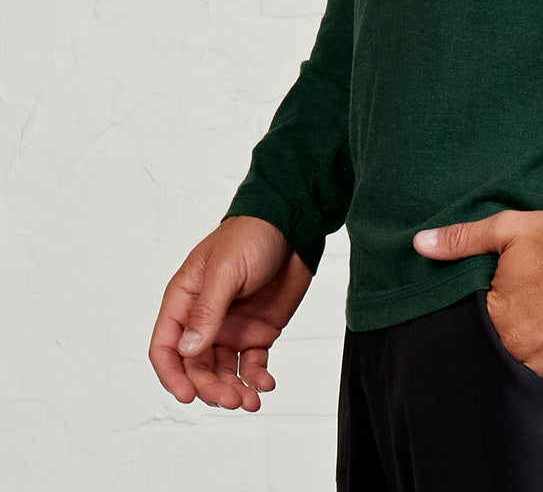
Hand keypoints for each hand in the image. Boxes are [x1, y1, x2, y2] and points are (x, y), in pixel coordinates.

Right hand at [148, 216, 313, 410]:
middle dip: (209, 388)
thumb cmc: (252, 234)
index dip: (171, 375)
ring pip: (221, 372)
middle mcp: (204, 318)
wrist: (293, 225)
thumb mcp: (226, 269)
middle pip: (195, 367)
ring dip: (232, 389)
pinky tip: (264, 384)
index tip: (186, 395)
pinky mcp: (256, 332)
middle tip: (230, 399)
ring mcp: (230, 327)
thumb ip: (208, 310)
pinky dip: (254, 379)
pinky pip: (250, 365)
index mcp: (185, 299)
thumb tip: (188, 349)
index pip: (165, 346)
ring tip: (249, 399)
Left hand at [412, 207, 542, 388]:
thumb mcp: (506, 230)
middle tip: (511, 327)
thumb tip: (420, 243)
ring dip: (521, 364)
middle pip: (497, 360)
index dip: (476, 326)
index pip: (471, 337)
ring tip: (528, 343)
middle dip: (499, 347)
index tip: (487, 314)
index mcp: (498, 321)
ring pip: (524, 378)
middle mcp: (522, 350)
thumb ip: (461, 240)